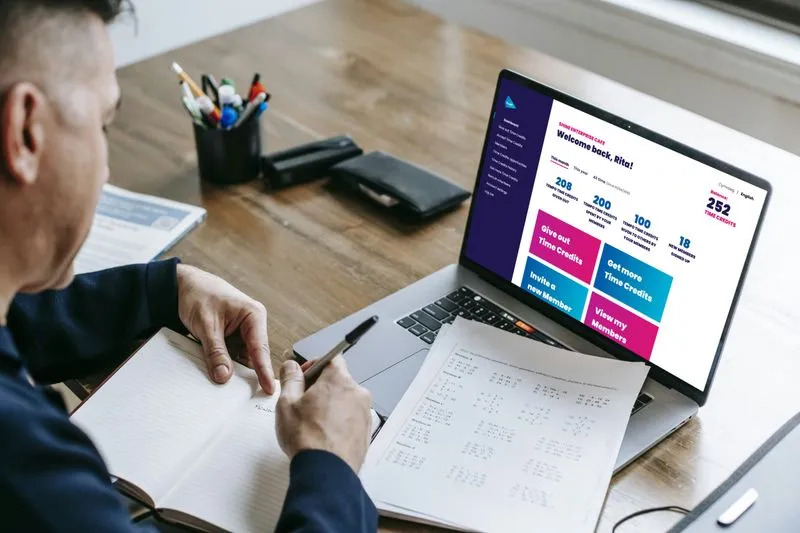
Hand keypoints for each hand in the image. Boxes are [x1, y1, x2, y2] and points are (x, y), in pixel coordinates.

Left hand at [177, 264, 274, 393]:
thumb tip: (224, 377)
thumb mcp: (206, 325)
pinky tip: (220, 375)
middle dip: (249, 374)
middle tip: (251, 397)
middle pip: (253, 356)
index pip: (260, 348)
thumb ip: (216, 352)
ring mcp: (242, 332)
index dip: (264, 371)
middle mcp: (252, 324)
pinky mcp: (231, 337)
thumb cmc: (197, 295)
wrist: (180, 285)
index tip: (269, 388)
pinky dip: (225, 364)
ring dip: (234, 370)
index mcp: (253, 315)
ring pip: (241, 358)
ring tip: (231, 390)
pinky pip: (231, 356)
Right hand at [276, 357, 371, 472]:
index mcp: (339, 380)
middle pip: (338, 381)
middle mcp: (357, 393)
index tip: (303, 377)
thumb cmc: (307, 437)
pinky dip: (340, 422)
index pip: (331, 358)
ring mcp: (365, 413)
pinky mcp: (367, 432)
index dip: (315, 364)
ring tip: (313, 424)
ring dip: (331, 406)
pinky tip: (325, 436)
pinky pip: (351, 419)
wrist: (327, 471)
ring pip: (345, 401)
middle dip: (320, 388)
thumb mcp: (287, 403)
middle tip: (303, 404)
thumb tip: (291, 366)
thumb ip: (290, 379)